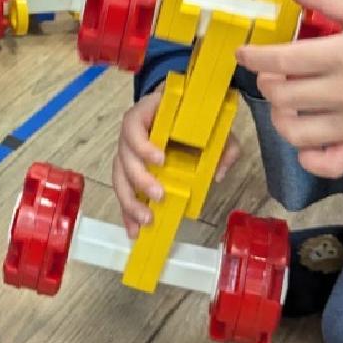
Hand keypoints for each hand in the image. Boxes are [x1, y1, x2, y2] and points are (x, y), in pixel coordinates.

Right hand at [113, 88, 238, 234]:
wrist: (178, 112)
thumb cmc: (191, 117)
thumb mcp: (212, 124)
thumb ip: (223, 144)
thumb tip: (218, 173)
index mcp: (146, 115)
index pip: (132, 126)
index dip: (142, 144)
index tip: (160, 159)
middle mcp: (130, 135)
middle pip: (124, 157)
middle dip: (140, 179)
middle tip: (160, 195)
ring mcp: (127, 154)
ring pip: (120, 178)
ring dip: (130, 201)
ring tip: (146, 220)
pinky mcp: (130, 173)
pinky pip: (125, 192)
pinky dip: (128, 212)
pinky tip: (134, 230)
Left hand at [236, 0, 342, 179]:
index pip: (281, 61)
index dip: (253, 57)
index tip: (245, 53)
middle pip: (281, 97)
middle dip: (266, 84)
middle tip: (272, 74)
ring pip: (295, 133)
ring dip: (280, 119)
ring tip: (286, 105)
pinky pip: (327, 165)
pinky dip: (308, 158)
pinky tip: (306, 142)